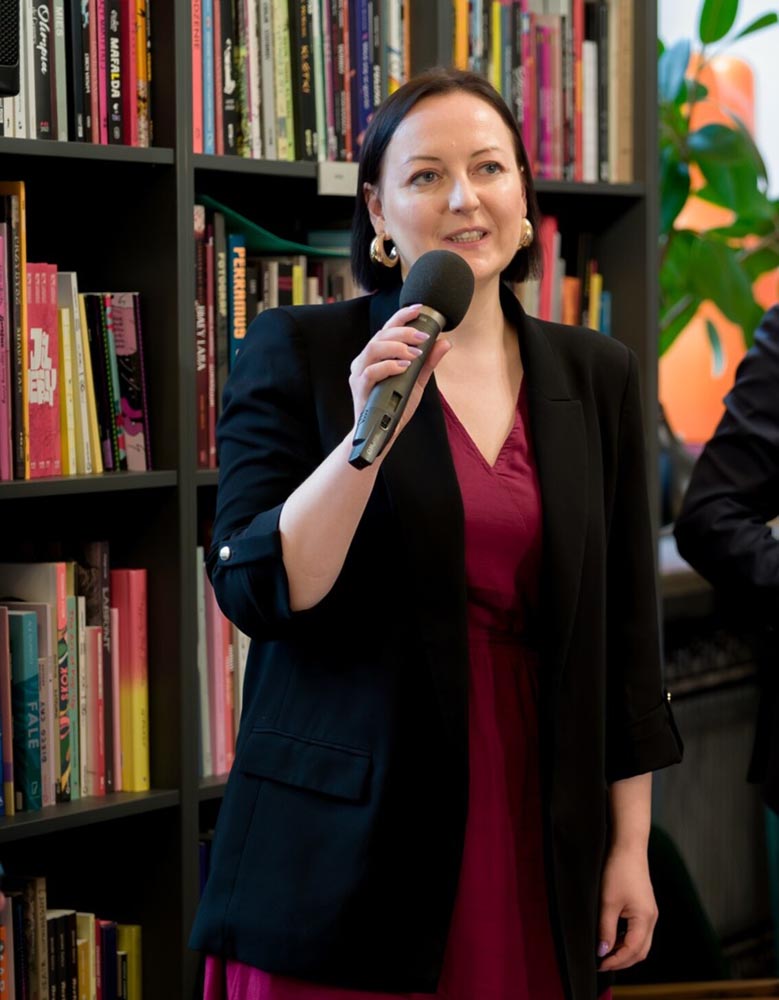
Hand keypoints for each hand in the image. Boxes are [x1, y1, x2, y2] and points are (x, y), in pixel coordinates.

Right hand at [348, 303, 451, 438]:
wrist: (380, 435)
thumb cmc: (394, 407)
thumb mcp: (415, 382)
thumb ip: (427, 362)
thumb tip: (444, 342)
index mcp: (376, 356)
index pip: (387, 328)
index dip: (402, 316)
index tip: (419, 309)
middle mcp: (365, 361)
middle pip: (380, 334)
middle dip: (404, 332)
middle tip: (423, 337)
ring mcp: (359, 374)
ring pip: (373, 348)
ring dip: (396, 347)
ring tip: (414, 353)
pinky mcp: (359, 388)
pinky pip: (370, 372)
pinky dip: (389, 366)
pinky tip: (403, 367)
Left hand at [597, 844, 657, 971]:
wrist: (627, 846)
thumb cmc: (617, 871)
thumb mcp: (608, 902)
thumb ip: (606, 928)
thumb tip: (603, 951)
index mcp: (645, 919)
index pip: (632, 951)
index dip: (616, 961)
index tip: (599, 964)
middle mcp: (651, 918)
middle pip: (640, 951)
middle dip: (622, 960)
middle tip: (602, 963)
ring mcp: (649, 912)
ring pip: (640, 942)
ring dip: (624, 950)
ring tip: (605, 952)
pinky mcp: (644, 906)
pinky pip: (638, 931)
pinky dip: (626, 939)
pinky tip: (612, 937)